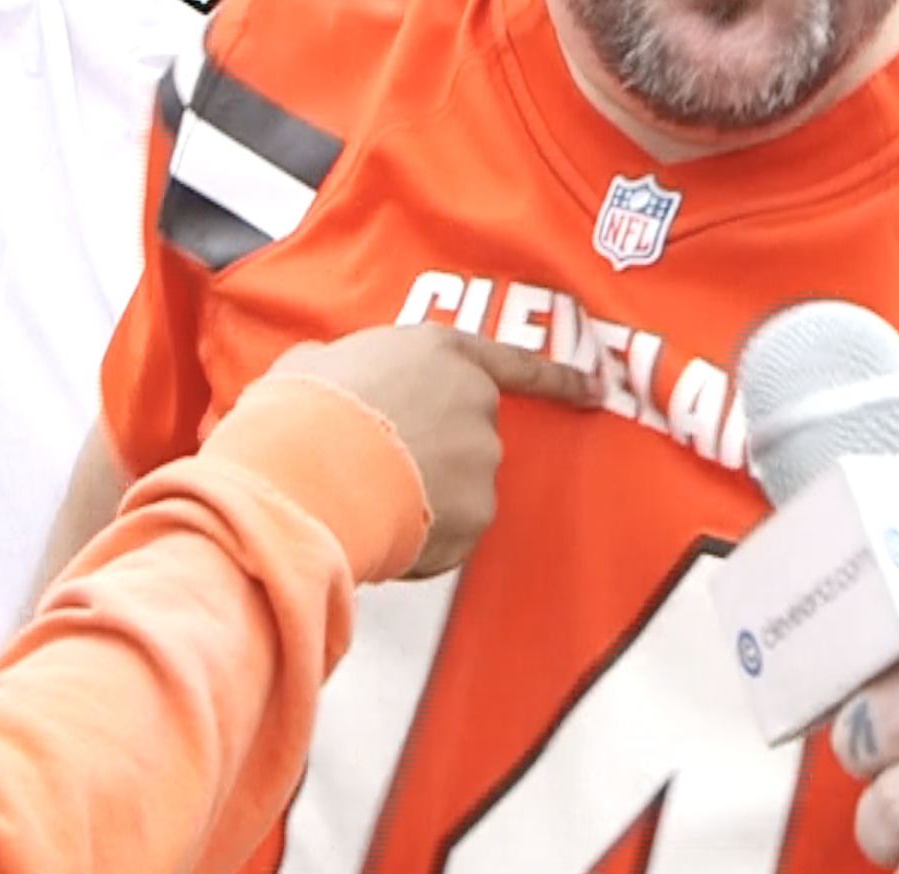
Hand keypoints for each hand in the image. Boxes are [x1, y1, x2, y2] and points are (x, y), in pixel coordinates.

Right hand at [268, 323, 597, 576]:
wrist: (307, 467)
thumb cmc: (302, 411)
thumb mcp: (311, 363)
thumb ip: (340, 365)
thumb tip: (322, 372)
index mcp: (441, 352)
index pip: (515, 362)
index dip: (556, 378)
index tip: (595, 388)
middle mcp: (476, 400)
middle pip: (472, 436)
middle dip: (436, 458)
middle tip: (378, 470)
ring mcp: (482, 457)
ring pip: (461, 492)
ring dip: (426, 503)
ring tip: (367, 500)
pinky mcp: (478, 512)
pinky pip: (453, 538)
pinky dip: (425, 545)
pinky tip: (382, 533)